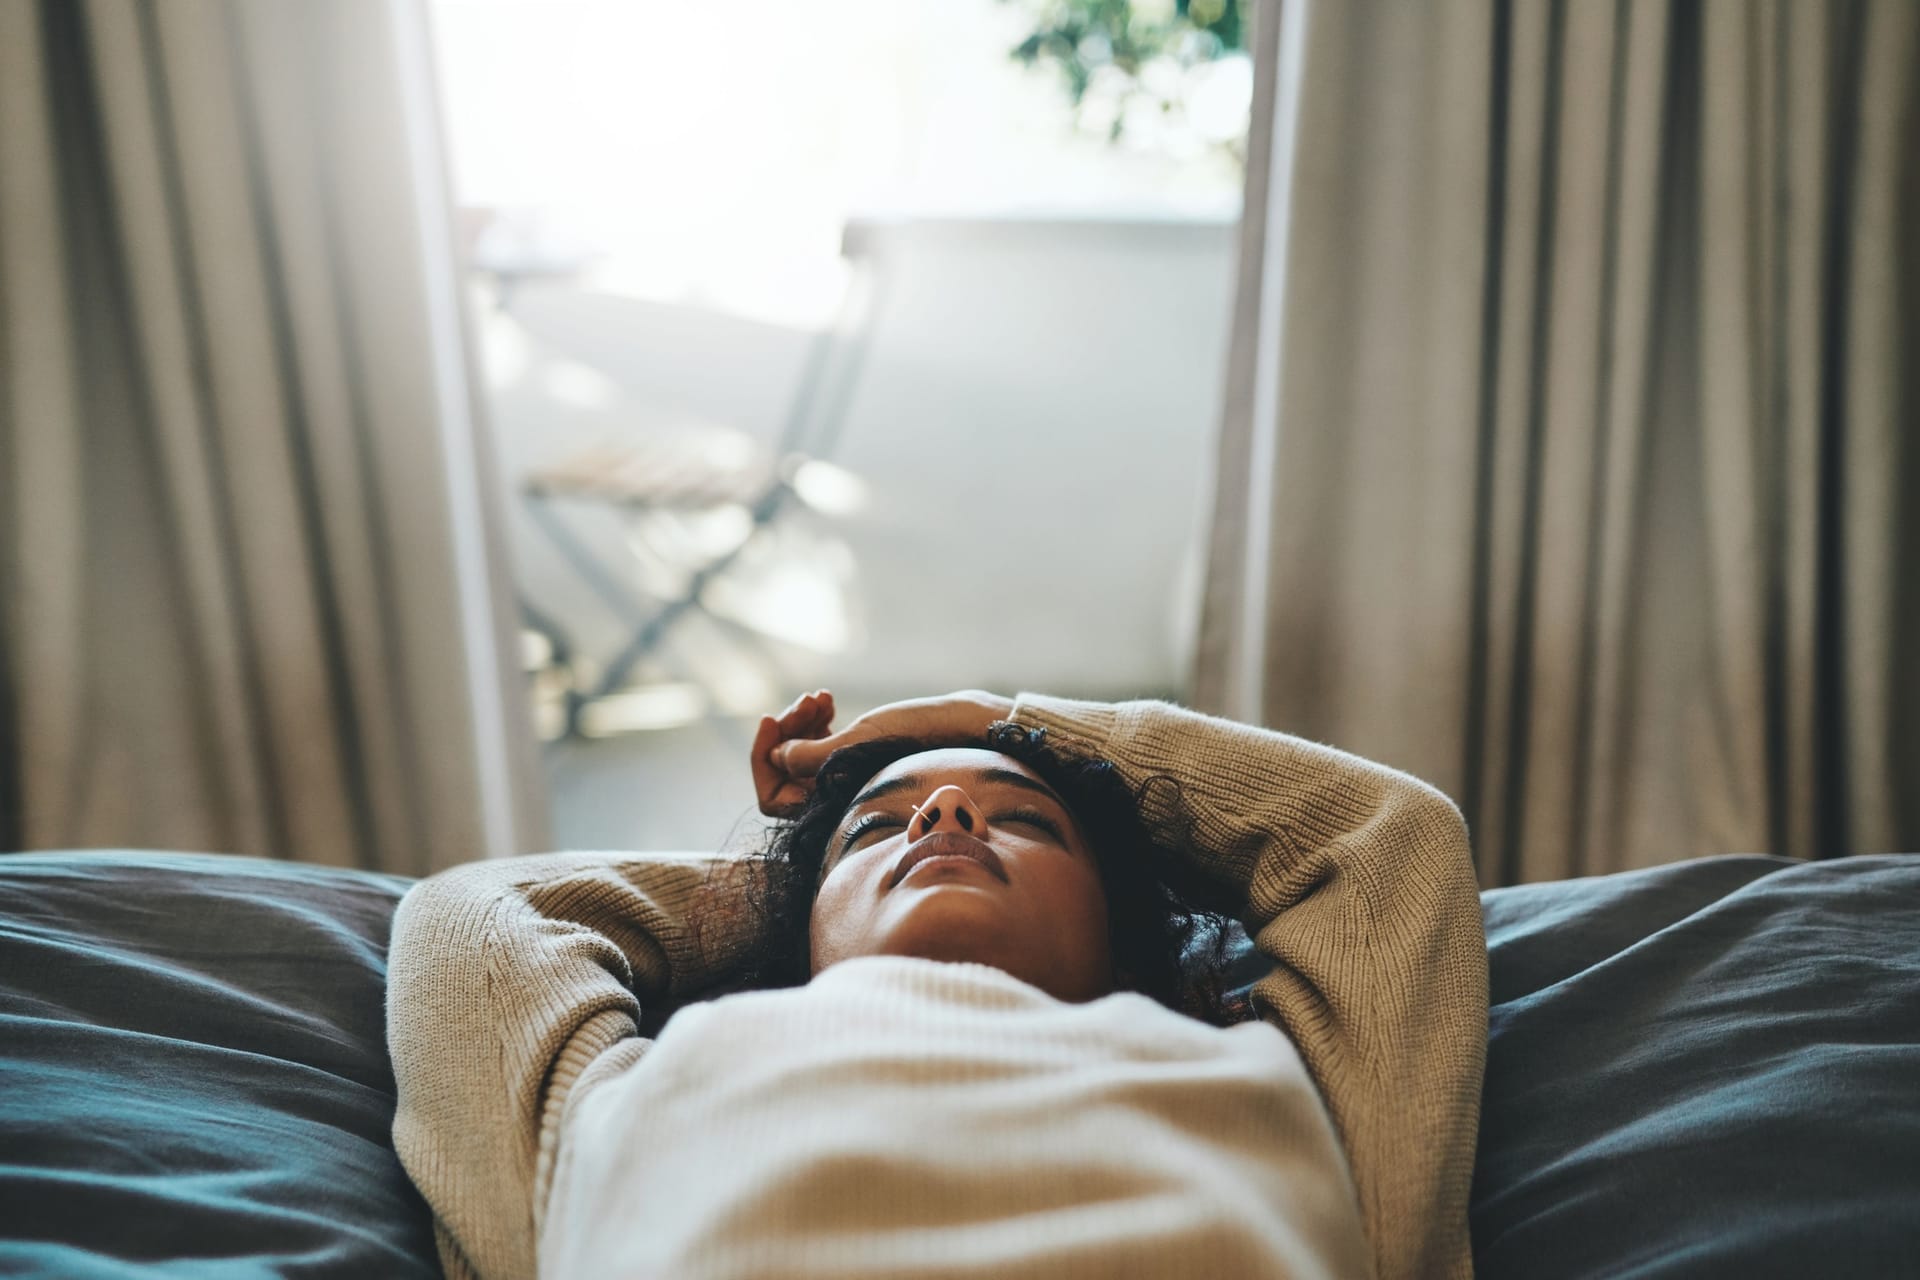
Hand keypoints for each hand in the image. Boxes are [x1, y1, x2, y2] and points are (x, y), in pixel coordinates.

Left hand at [751, 689, 1015, 816]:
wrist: (967, 730)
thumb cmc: (922, 738)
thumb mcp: (863, 742)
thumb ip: (815, 756)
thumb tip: (776, 758)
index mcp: (834, 808)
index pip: (774, 798)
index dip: (763, 759)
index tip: (770, 718)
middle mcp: (836, 801)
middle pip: (783, 772)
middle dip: (787, 732)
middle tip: (807, 701)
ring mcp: (845, 782)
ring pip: (800, 756)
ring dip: (802, 722)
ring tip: (821, 698)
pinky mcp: (857, 762)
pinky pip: (820, 747)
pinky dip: (817, 722)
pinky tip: (828, 700)